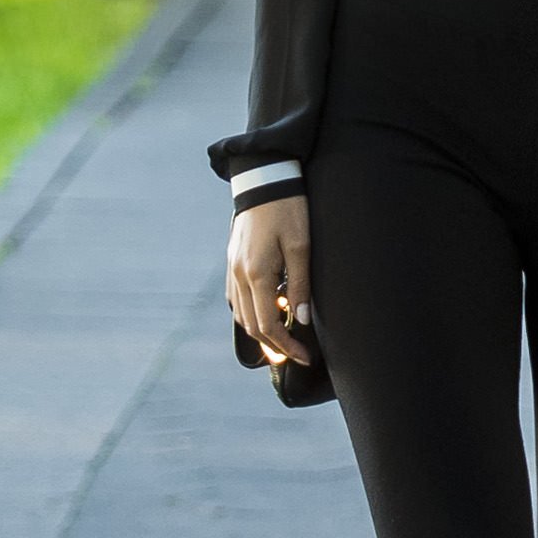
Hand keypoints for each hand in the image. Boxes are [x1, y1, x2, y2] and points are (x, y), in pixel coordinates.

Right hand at [227, 196, 313, 363]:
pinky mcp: (232, 262)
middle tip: (296, 355)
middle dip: (274, 346)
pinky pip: (237, 299)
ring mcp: (232, 269)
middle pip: (252, 326)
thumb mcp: (302, 247)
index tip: (305, 356)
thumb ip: (300, 286)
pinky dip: (251, 313)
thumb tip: (301, 320)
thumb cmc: (288, 210)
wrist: (264, 181)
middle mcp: (240, 275)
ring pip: (242, 315)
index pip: (268, 325)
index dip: (287, 346)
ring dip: (261, 332)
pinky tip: (269, 312)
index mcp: (257, 274)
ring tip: (284, 339)